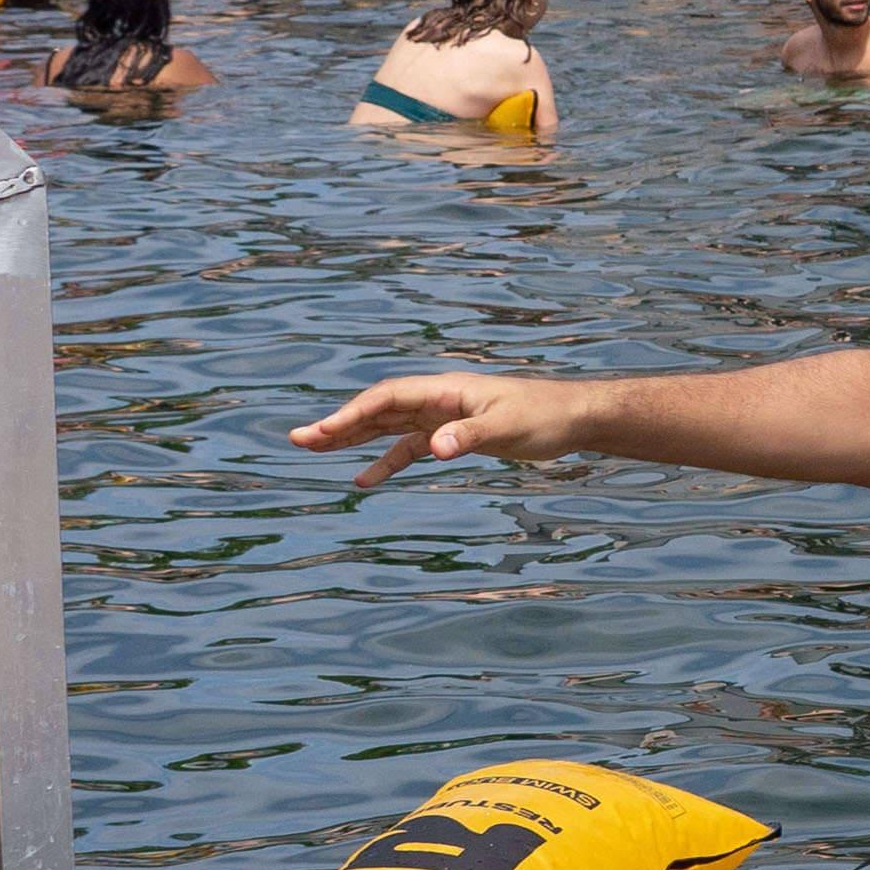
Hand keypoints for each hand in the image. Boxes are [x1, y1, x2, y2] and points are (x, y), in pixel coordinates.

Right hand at [291, 370, 580, 494]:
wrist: (573, 417)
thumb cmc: (544, 416)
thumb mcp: (507, 427)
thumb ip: (469, 437)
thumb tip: (434, 448)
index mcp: (445, 390)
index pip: (387, 398)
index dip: (351, 414)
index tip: (322, 432)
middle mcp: (437, 399)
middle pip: (377, 409)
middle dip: (338, 424)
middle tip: (296, 439)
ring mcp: (442, 416)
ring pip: (386, 425)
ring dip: (352, 438)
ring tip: (312, 450)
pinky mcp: (452, 435)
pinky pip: (408, 447)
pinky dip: (385, 461)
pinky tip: (364, 480)